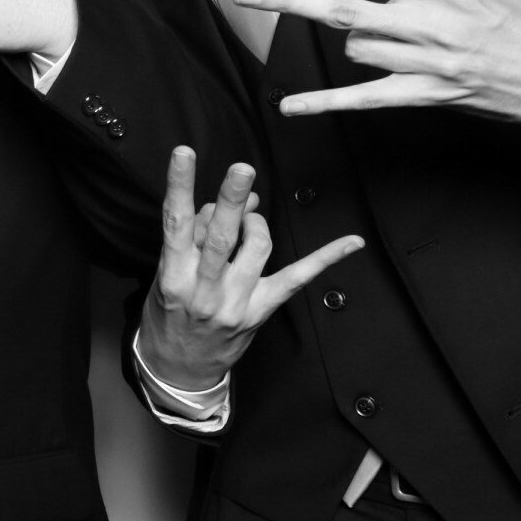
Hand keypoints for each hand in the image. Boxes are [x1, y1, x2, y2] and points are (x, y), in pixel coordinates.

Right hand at [139, 147, 361, 390]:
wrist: (180, 368)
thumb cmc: (169, 312)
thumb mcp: (167, 274)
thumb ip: (195, 237)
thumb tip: (232, 201)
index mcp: (173, 275)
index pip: (175, 222)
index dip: (180, 185)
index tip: (185, 153)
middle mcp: (204, 289)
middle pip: (221, 237)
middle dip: (231, 201)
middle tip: (243, 169)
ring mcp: (236, 302)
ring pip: (258, 248)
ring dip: (257, 221)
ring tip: (250, 215)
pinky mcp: (262, 311)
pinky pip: (297, 279)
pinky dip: (325, 258)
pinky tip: (352, 241)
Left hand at [235, 0, 520, 126]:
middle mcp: (430, 24)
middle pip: (342, 9)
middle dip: (288, 0)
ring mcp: (428, 64)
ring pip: (357, 49)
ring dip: (357, 42)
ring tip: (392, 39)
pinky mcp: (431, 97)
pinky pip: (365, 100)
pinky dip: (326, 103)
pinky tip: (291, 106)